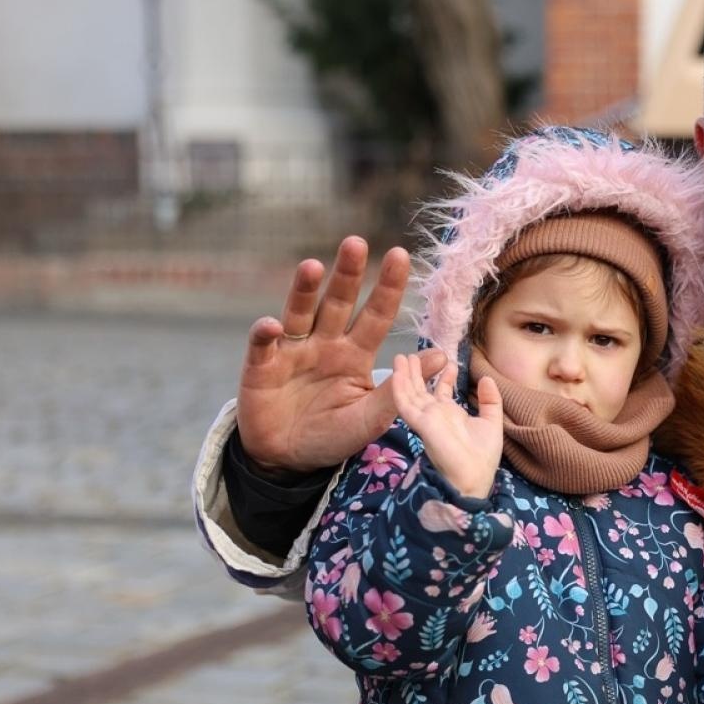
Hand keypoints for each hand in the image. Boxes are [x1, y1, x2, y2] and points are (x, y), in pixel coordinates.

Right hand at [237, 238, 445, 472]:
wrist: (288, 460)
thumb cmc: (332, 435)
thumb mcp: (369, 418)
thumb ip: (399, 390)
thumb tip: (442, 356)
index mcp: (354, 354)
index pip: (376, 315)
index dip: (388, 287)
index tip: (401, 255)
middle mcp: (325, 343)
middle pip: (337, 302)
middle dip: (347, 273)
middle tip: (356, 243)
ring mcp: (292, 351)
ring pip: (300, 312)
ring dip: (304, 289)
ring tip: (312, 266)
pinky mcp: (261, 366)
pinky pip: (263, 345)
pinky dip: (265, 333)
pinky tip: (272, 325)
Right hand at [391, 354, 503, 499]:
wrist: (473, 478)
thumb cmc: (482, 457)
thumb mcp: (492, 423)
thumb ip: (490, 401)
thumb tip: (486, 378)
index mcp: (451, 416)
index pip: (442, 392)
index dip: (444, 376)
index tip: (447, 362)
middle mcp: (435, 416)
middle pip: (421, 390)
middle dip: (417, 372)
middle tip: (412, 354)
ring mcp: (426, 419)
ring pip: (410, 393)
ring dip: (404, 375)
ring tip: (401, 357)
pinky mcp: (420, 424)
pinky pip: (405, 404)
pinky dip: (400, 388)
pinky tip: (397, 373)